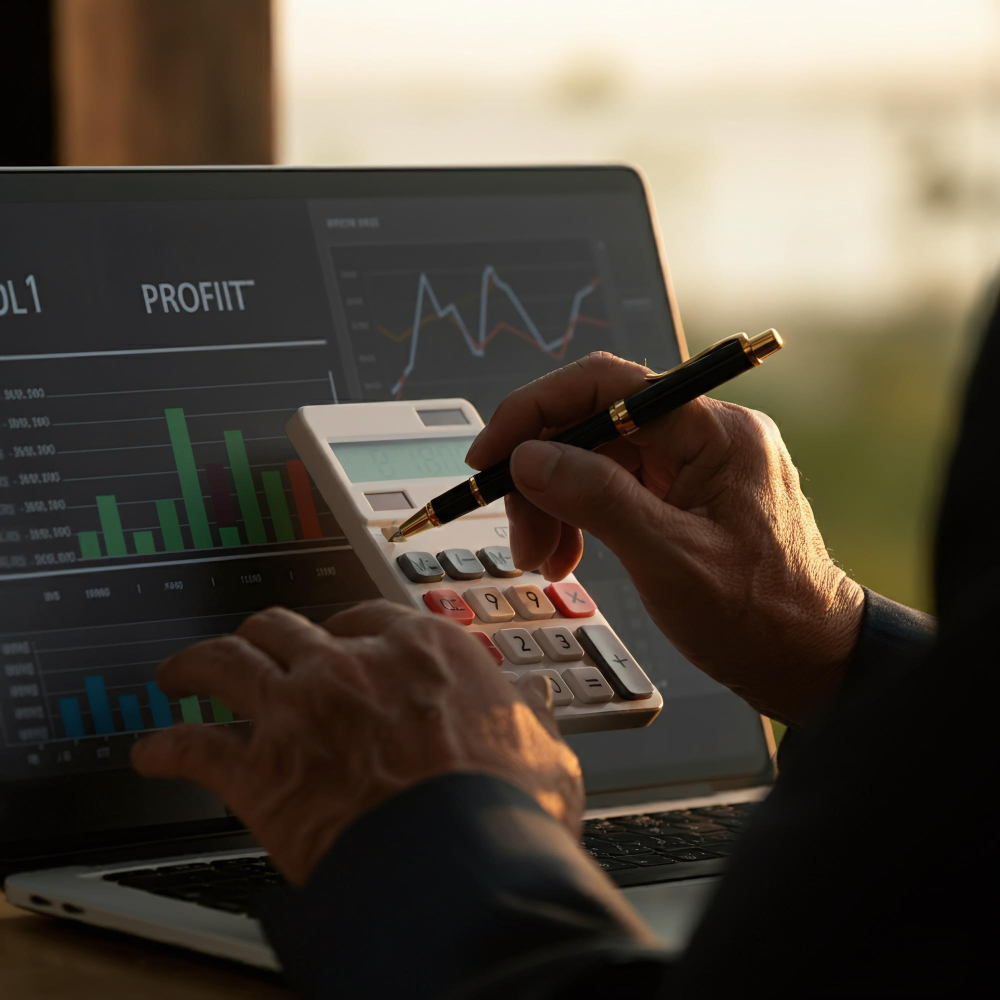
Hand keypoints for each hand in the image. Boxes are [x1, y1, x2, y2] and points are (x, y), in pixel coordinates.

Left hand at [131, 603, 582, 884]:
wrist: (464, 866)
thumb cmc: (506, 806)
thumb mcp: (540, 747)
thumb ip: (527, 716)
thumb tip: (535, 702)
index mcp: (419, 649)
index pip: (367, 616)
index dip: (346, 628)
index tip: (339, 640)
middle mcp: (350, 664)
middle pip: (286, 625)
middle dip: (267, 633)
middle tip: (259, 644)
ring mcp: (298, 709)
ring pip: (226, 661)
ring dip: (195, 665)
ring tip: (179, 672)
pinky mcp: (260, 770)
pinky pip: (193, 748)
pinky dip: (165, 749)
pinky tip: (151, 754)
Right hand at [466, 351, 864, 724]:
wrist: (808, 660)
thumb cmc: (760, 617)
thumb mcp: (669, 560)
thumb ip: (597, 499)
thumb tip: (530, 457)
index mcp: (715, 432)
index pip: (606, 384)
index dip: (535, 410)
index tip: (491, 454)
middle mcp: (706, 434)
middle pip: (593, 424)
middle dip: (542, 476)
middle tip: (518, 535)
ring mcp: (696, 463)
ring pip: (596, 458)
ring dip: (555, 503)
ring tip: (541, 560)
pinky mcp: (685, 492)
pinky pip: (614, 487)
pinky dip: (580, 517)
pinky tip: (567, 556)